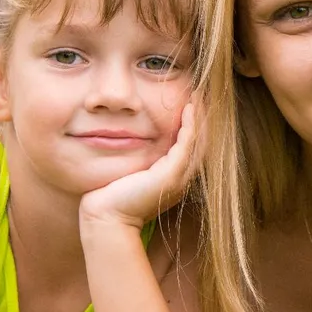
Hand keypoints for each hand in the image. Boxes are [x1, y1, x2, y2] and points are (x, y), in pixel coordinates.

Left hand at [79, 103, 198, 228]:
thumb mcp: (132, 174)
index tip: (194, 104)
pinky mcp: (171, 174)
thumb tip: (133, 141)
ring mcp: (179, 177)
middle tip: (202, 94)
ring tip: (199, 96)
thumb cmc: (113, 197)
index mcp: (174, 178)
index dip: (197, 126)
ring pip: (199, 142)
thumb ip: (140, 160)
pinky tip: (188, 109)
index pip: (192, 147)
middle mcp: (182, 178)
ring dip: (200, 118)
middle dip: (203, 118)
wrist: (107, 218)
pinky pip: (186, 144)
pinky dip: (190, 125)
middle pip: (202, 143)